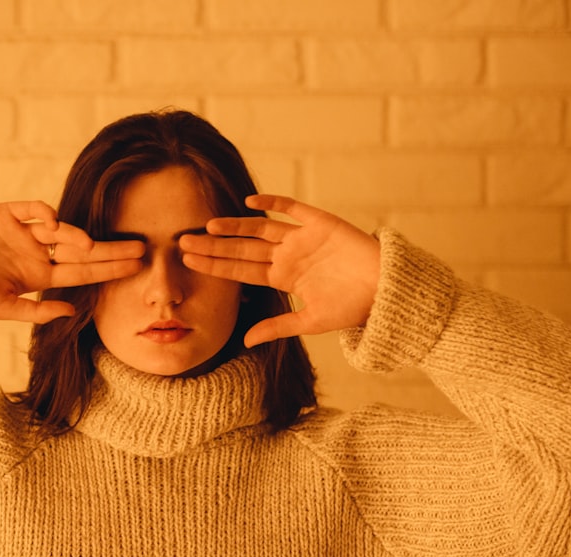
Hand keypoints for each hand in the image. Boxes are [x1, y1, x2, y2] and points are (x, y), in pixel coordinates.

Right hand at [0, 201, 143, 322]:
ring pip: (59, 229)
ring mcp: (22, 231)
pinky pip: (30, 208)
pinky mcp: (3, 214)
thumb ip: (37, 311)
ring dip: (76, 235)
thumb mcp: (3, 309)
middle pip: (80, 249)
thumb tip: (72, 312)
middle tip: (140, 248)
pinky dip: (42, 211)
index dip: (109, 269)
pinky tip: (51, 221)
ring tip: (91, 245)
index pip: (82, 272)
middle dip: (110, 250)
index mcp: (40, 274)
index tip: (136, 267)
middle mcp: (36, 251)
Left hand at [179, 194, 380, 346]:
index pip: (241, 269)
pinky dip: (273, 204)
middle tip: (183, 242)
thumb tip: (244, 341)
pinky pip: (292, 210)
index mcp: (283, 277)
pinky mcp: (320, 222)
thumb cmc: (353, 307)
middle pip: (243, 248)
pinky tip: (249, 202)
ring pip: (261, 229)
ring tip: (209, 226)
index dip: (216, 265)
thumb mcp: (310, 321)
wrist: (387, 291)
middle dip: (214, 246)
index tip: (189, 262)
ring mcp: (302, 238)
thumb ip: (277, 326)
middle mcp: (287, 255)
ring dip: (235, 226)